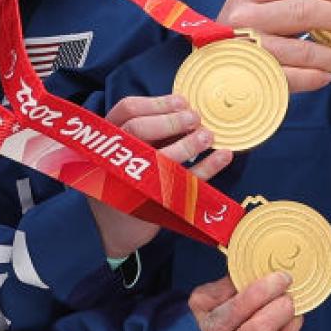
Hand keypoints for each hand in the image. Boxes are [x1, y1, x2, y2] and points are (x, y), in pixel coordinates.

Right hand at [88, 94, 233, 257]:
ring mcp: (129, 183)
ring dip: (189, 144)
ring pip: (159, 159)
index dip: (157, 102)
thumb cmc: (122, 181)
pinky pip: (181, 184)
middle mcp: (112, 157)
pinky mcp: (151, 205)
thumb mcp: (123, 151)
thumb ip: (147, 133)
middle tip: (195, 118)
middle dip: (171, 121)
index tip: (182, 101)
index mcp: (107, 138)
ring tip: (208, 136)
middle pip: (138, 129)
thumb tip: (185, 110)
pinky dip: (207, 169)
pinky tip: (223, 157)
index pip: (127, 109)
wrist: (111, 229)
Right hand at [190, 272, 302, 330]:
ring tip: (292, 306)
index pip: (240, 307)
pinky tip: (288, 323)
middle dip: (280, 308)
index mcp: (214, 326)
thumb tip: (256, 271)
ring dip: (292, 321)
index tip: (280, 277)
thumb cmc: (216, 314)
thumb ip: (227, 284)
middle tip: (289, 294)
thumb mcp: (208, 296)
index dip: (263, 290)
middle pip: (260, 329)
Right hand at [217, 0, 330, 91]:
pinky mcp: (253, 77)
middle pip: (302, 11)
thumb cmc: (238, 39)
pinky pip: (294, 77)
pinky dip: (316, 77)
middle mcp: (243, 20)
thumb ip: (284, 2)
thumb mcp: (252, 12)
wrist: (204, 73)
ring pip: (303, 49)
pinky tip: (326, 76)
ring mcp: (247, 50)